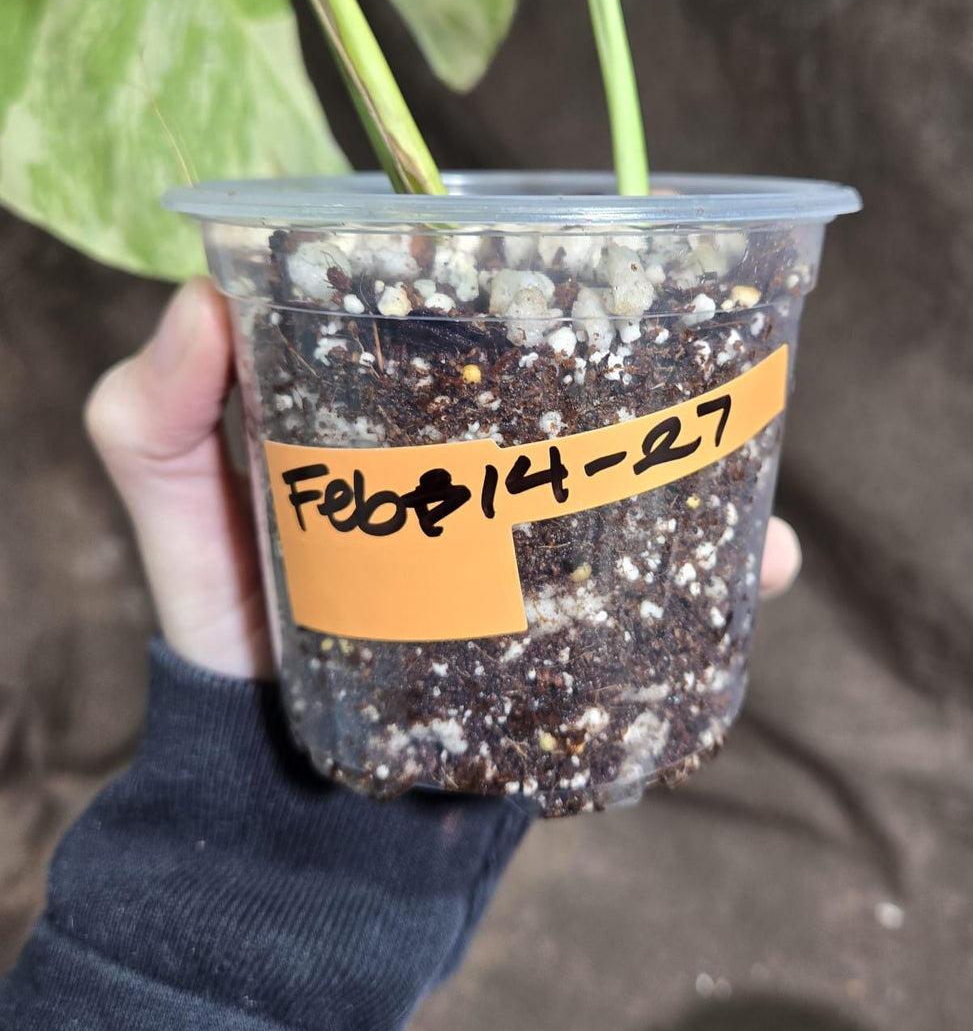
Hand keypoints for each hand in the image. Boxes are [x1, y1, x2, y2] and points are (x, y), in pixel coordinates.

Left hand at [86, 280, 802, 682]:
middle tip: (697, 352)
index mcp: (399, 415)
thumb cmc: (222, 621)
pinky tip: (764, 566)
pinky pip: (656, 593)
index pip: (482, 321)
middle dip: (656, 371)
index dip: (541, 277)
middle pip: (585, 397)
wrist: (274, 782)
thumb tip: (202, 299)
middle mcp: (481, 468)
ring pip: (638, 485)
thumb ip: (150, 413)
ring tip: (744, 460)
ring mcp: (529, 548)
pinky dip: (723, 579)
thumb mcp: (171, 503)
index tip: (594, 248)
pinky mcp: (562, 628)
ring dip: (707, 467)